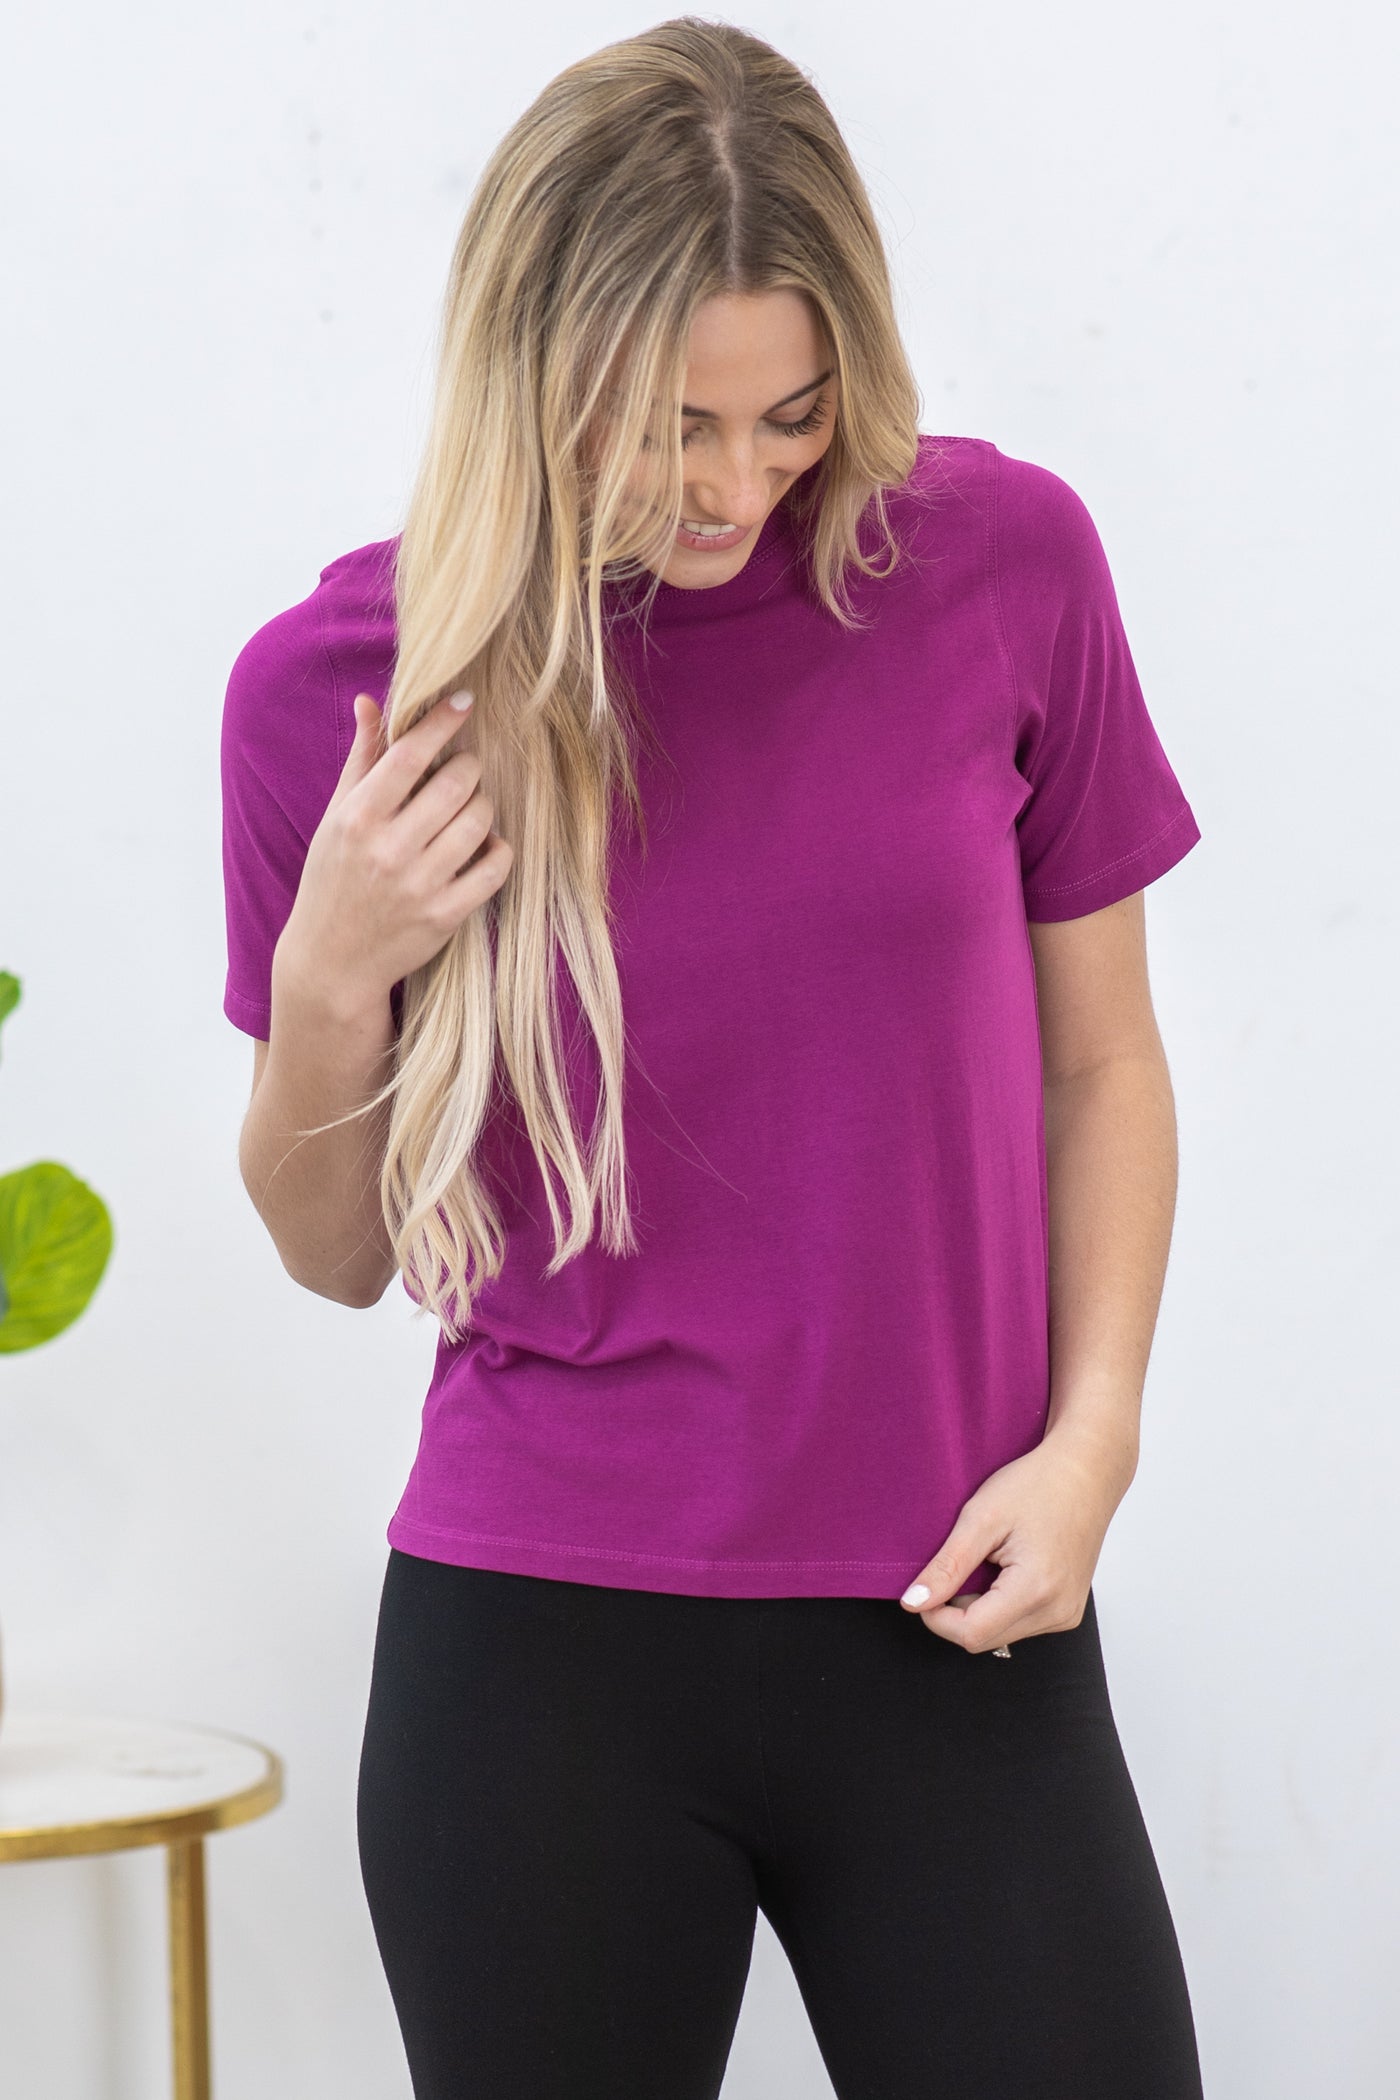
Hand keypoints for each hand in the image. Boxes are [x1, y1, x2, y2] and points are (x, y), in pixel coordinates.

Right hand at [276, 688, 513, 1012]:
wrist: (332, 962)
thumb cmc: (333, 879)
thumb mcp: (336, 818)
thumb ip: (361, 759)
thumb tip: (369, 701)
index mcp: (357, 818)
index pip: (408, 755)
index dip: (441, 722)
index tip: (463, 701)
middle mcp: (388, 850)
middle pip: (456, 783)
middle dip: (469, 766)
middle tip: (464, 770)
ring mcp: (419, 885)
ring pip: (480, 820)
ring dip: (483, 805)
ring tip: (469, 809)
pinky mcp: (446, 916)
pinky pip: (495, 868)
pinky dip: (498, 849)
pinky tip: (485, 846)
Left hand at [897, 1423, 1134, 1652]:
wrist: (1086, 1472)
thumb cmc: (1038, 1484)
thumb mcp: (982, 1517)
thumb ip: (948, 1566)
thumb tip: (913, 1603)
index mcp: (1036, 1590)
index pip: (971, 1634)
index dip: (937, 1616)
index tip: (925, 1587)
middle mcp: (1058, 1612)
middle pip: (985, 1638)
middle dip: (957, 1611)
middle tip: (957, 1566)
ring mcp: (1066, 1614)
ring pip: (1001, 1633)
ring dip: (980, 1608)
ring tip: (988, 1561)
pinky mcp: (1068, 1611)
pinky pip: (1021, 1623)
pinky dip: (1001, 1604)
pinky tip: (1006, 1569)